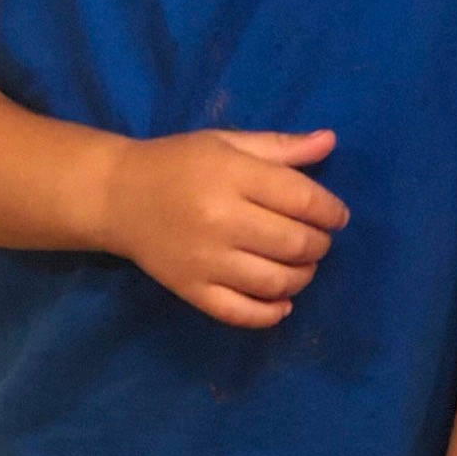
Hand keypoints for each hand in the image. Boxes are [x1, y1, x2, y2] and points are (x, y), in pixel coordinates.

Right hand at [99, 127, 348, 328]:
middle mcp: (221, 220)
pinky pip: (240, 312)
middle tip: (319, 240)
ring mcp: (205, 260)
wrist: (118, 196)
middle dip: (320, 244)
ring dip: (302, 277)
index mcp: (232, 176)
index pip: (301, 199)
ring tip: (303, 265)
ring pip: (274, 281)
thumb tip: (330, 141)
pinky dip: (270, 314)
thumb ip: (281, 147)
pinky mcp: (191, 290)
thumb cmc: (179, 163)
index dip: (330, 210)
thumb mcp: (227, 142)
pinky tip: (282, 302)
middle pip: (294, 243)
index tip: (337, 215)